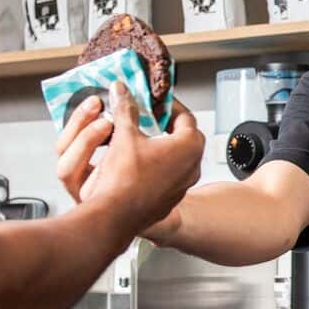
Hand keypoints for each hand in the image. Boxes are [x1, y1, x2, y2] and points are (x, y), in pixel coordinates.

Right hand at [60, 82, 202, 235]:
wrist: (116, 216)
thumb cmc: (124, 180)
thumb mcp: (125, 136)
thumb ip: (126, 109)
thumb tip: (122, 92)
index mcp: (188, 146)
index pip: (185, 116)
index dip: (168, 106)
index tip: (156, 102)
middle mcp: (192, 166)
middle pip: (186, 137)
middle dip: (168, 125)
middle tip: (151, 119)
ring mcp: (184, 185)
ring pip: (179, 159)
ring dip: (164, 147)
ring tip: (144, 140)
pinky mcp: (171, 198)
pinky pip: (170, 176)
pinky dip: (159, 166)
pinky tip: (140, 164)